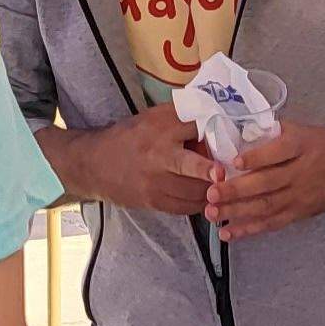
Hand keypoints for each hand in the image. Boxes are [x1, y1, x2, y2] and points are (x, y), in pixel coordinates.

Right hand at [58, 111, 212, 216]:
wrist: (94, 165)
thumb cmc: (129, 137)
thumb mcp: (151, 118)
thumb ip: (180, 118)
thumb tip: (217, 120)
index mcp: (159, 127)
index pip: (194, 126)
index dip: (215, 130)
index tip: (230, 136)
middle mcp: (158, 154)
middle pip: (191, 164)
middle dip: (210, 170)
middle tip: (224, 173)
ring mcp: (155, 181)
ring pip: (194, 190)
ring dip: (213, 189)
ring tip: (223, 185)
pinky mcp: (154, 201)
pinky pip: (186, 207)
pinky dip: (200, 203)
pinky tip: (207, 197)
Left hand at [208, 125, 324, 240]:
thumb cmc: (322, 145)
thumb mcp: (303, 130)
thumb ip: (274, 132)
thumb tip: (239, 133)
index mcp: (302, 146)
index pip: (279, 152)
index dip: (257, 157)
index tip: (234, 161)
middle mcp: (300, 173)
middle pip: (267, 183)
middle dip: (236, 190)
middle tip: (211, 193)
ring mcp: (299, 196)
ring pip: (265, 206)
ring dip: (237, 212)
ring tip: (212, 213)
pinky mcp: (298, 213)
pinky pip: (271, 223)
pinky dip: (249, 229)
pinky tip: (227, 232)